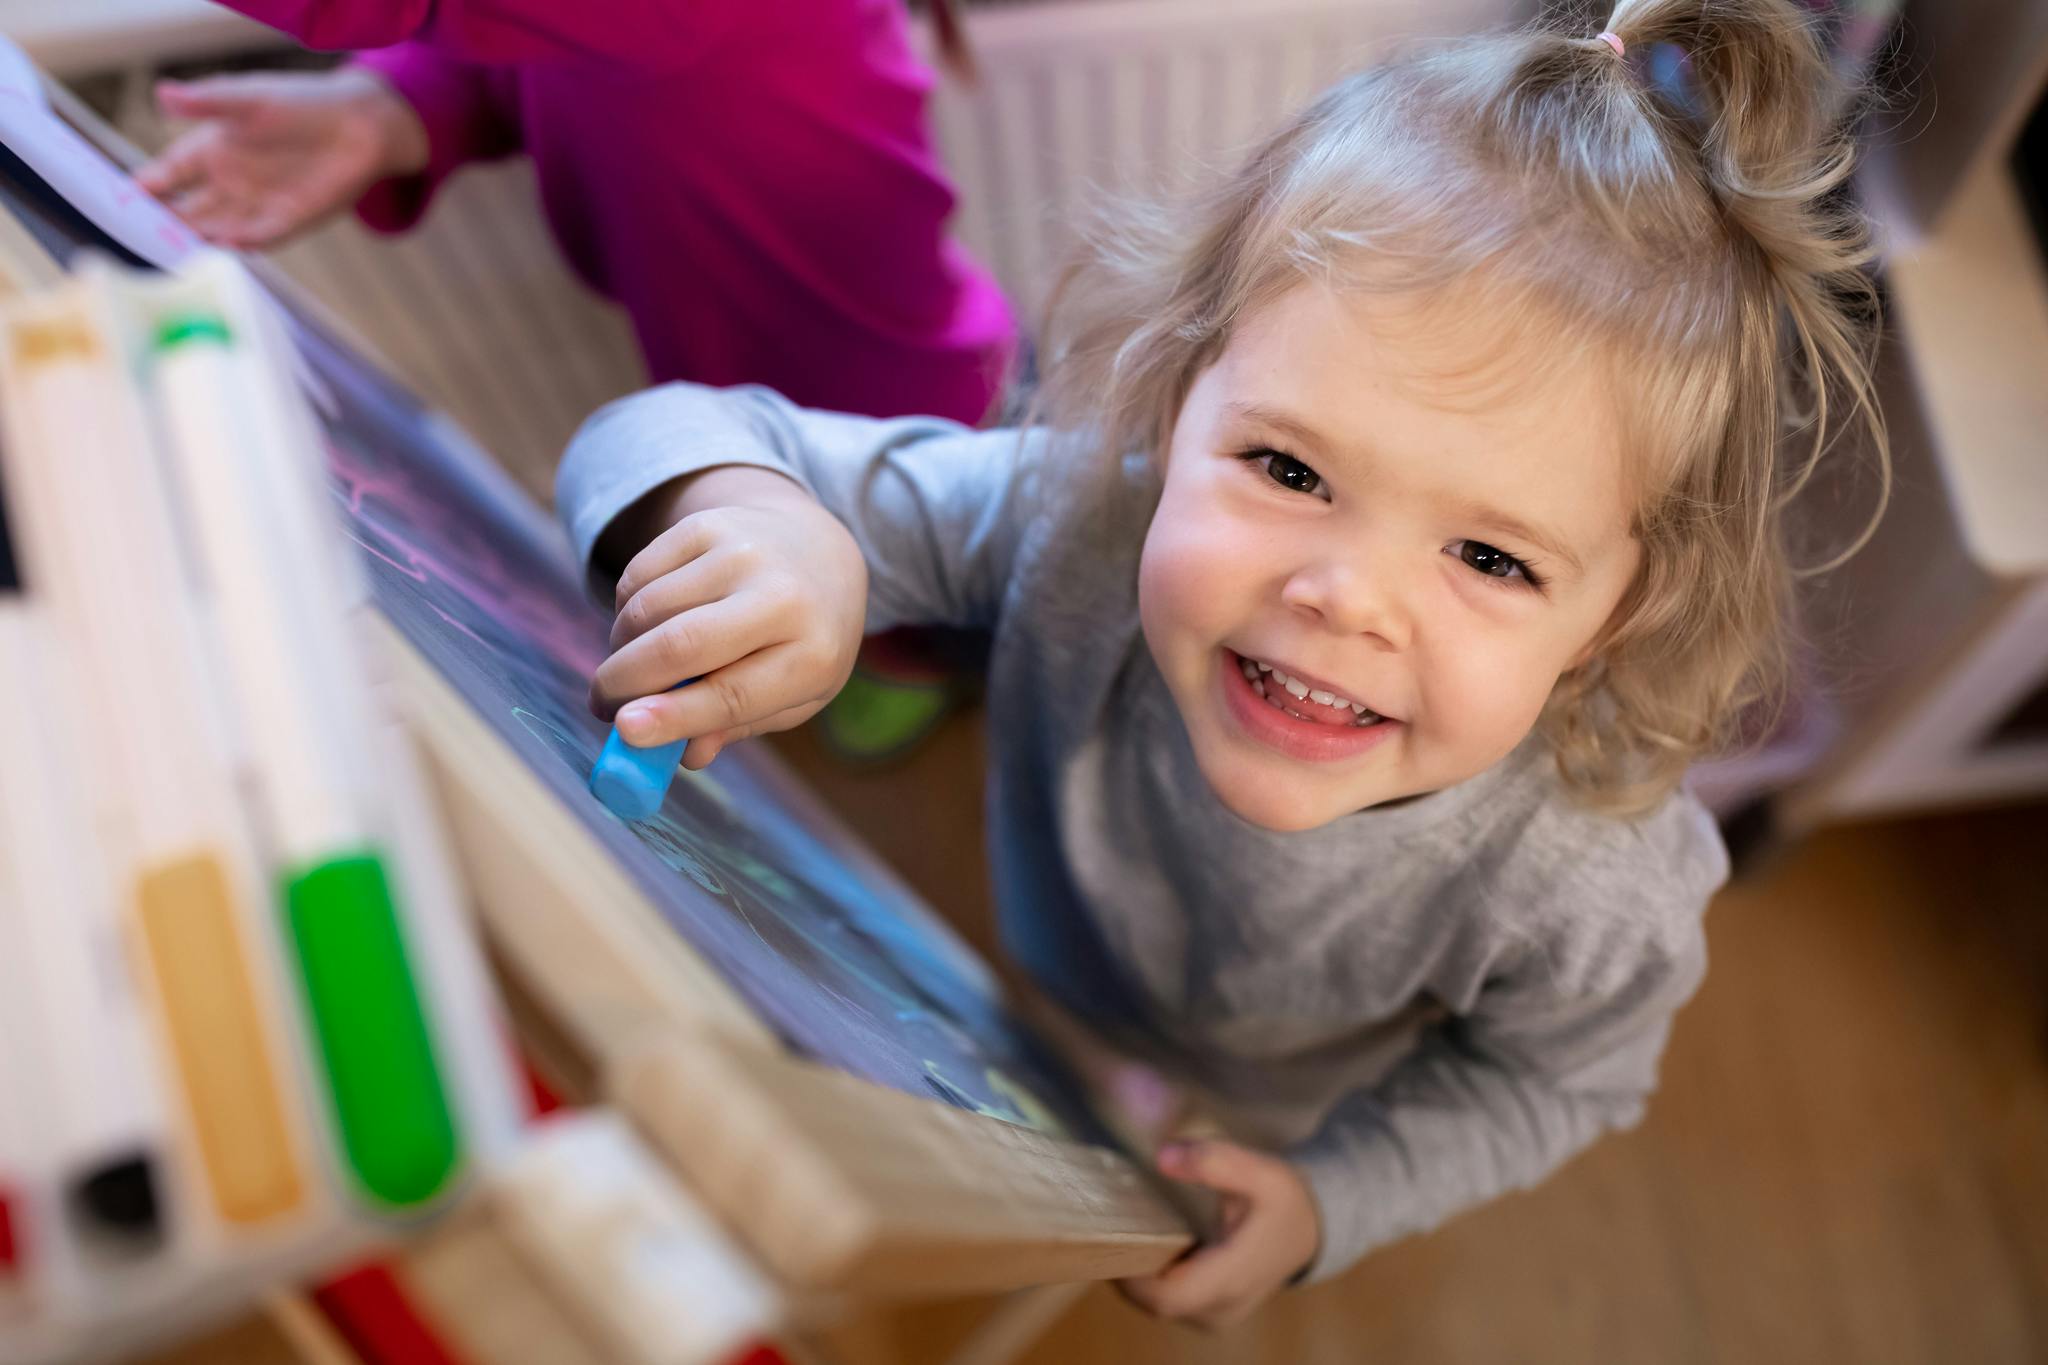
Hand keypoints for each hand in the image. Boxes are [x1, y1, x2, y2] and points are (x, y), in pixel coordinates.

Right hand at [136, 67, 428, 249]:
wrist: (356, 127)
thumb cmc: (298, 105)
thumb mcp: (248, 100)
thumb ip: (208, 103)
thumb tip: (164, 93)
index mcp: (207, 153)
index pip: (163, 178)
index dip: (140, 191)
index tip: (115, 203)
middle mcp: (225, 186)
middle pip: (182, 214)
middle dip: (160, 227)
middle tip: (135, 238)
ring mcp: (255, 207)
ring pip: (214, 232)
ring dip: (195, 242)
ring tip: (170, 252)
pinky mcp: (287, 222)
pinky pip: (259, 238)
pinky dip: (242, 243)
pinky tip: (224, 244)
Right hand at [591, 467, 867, 769]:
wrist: (816, 547)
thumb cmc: (801, 640)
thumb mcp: (792, 695)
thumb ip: (738, 724)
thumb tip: (684, 755)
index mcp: (814, 654)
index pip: (734, 693)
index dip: (675, 715)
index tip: (626, 731)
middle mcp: (781, 596)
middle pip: (680, 645)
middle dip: (625, 683)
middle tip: (603, 708)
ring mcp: (741, 553)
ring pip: (647, 610)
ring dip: (622, 649)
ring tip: (635, 666)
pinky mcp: (706, 526)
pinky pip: (637, 577)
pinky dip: (626, 611)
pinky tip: (647, 624)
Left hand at [1119, 1139, 1321, 1329]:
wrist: (1310, 1230)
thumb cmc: (1285, 1200)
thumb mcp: (1261, 1170)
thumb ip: (1216, 1161)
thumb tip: (1162, 1159)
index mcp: (1232, 1278)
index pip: (1166, 1297)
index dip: (1131, 1274)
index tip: (1113, 1233)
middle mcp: (1221, 1308)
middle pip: (1154, 1303)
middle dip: (1128, 1268)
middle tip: (1112, 1224)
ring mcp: (1215, 1315)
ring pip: (1157, 1305)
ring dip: (1137, 1273)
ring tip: (1126, 1229)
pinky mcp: (1209, 1311)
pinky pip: (1167, 1301)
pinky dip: (1151, 1277)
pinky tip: (1147, 1242)